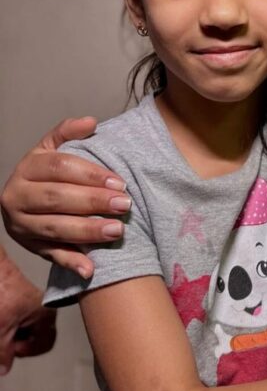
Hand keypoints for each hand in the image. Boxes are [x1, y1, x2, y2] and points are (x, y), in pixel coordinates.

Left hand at [0, 255, 56, 373]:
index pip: (45, 344)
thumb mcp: (0, 330)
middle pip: (34, 338)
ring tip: (0, 328)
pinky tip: (1, 321)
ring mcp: (33, 306)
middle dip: (16, 343)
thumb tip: (4, 371)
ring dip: (10, 335)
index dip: (25, 350)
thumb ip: (3, 354)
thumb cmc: (0, 296)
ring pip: (24, 331)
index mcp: (46, 315)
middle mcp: (44, 310)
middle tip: (3, 337)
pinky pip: (18, 322)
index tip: (9, 346)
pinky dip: (8, 326)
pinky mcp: (21, 303)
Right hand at [1, 117, 128, 277]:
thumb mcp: (50, 148)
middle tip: (125, 205)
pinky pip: (51, 256)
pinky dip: (71, 262)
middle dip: (94, 202)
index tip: (120, 182)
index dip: (91, 174)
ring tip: (117, 231)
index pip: (60, 167)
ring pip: (54, 228)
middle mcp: (17, 197)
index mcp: (27, 168)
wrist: (20, 201)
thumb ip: (67, 132)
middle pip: (57, 198)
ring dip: (87, 232)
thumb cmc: (46, 172)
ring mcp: (21, 225)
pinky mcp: (29, 247)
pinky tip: (90, 268)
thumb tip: (91, 122)